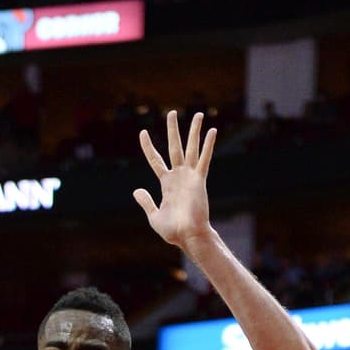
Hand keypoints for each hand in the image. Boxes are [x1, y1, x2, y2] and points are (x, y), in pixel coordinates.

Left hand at [133, 111, 215, 250]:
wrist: (188, 236)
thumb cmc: (173, 231)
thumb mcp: (154, 216)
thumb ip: (146, 202)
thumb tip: (136, 190)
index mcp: (166, 183)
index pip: (155, 160)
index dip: (148, 147)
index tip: (143, 133)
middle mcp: (178, 176)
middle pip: (175, 147)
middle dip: (173, 130)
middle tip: (172, 113)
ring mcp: (189, 176)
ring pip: (191, 148)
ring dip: (194, 131)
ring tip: (198, 114)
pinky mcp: (199, 180)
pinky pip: (204, 159)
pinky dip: (208, 145)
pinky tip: (212, 131)